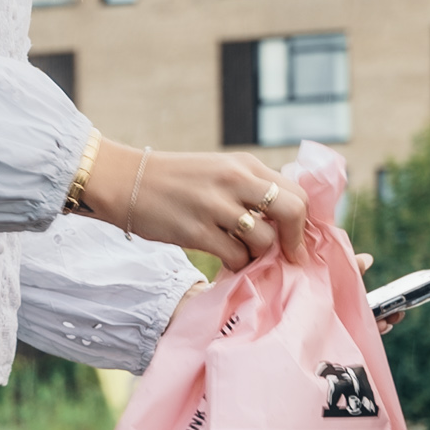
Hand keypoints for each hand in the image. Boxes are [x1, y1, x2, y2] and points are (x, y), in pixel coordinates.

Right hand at [90, 146, 315, 269]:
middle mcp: (235, 181)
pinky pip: (236, 256)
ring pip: (264, 239)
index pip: (295, 191)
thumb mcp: (218, 171)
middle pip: (292, 210)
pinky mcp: (196, 230)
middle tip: (289, 257)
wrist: (125, 181)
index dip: (303, 220)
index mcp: (245, 165)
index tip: (296, 238)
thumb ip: (250, 189)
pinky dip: (237, 264)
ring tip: (245, 256)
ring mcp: (215, 206)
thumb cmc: (175, 181)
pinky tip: (226, 260)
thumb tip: (284, 221)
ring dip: (260, 255)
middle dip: (296, 240)